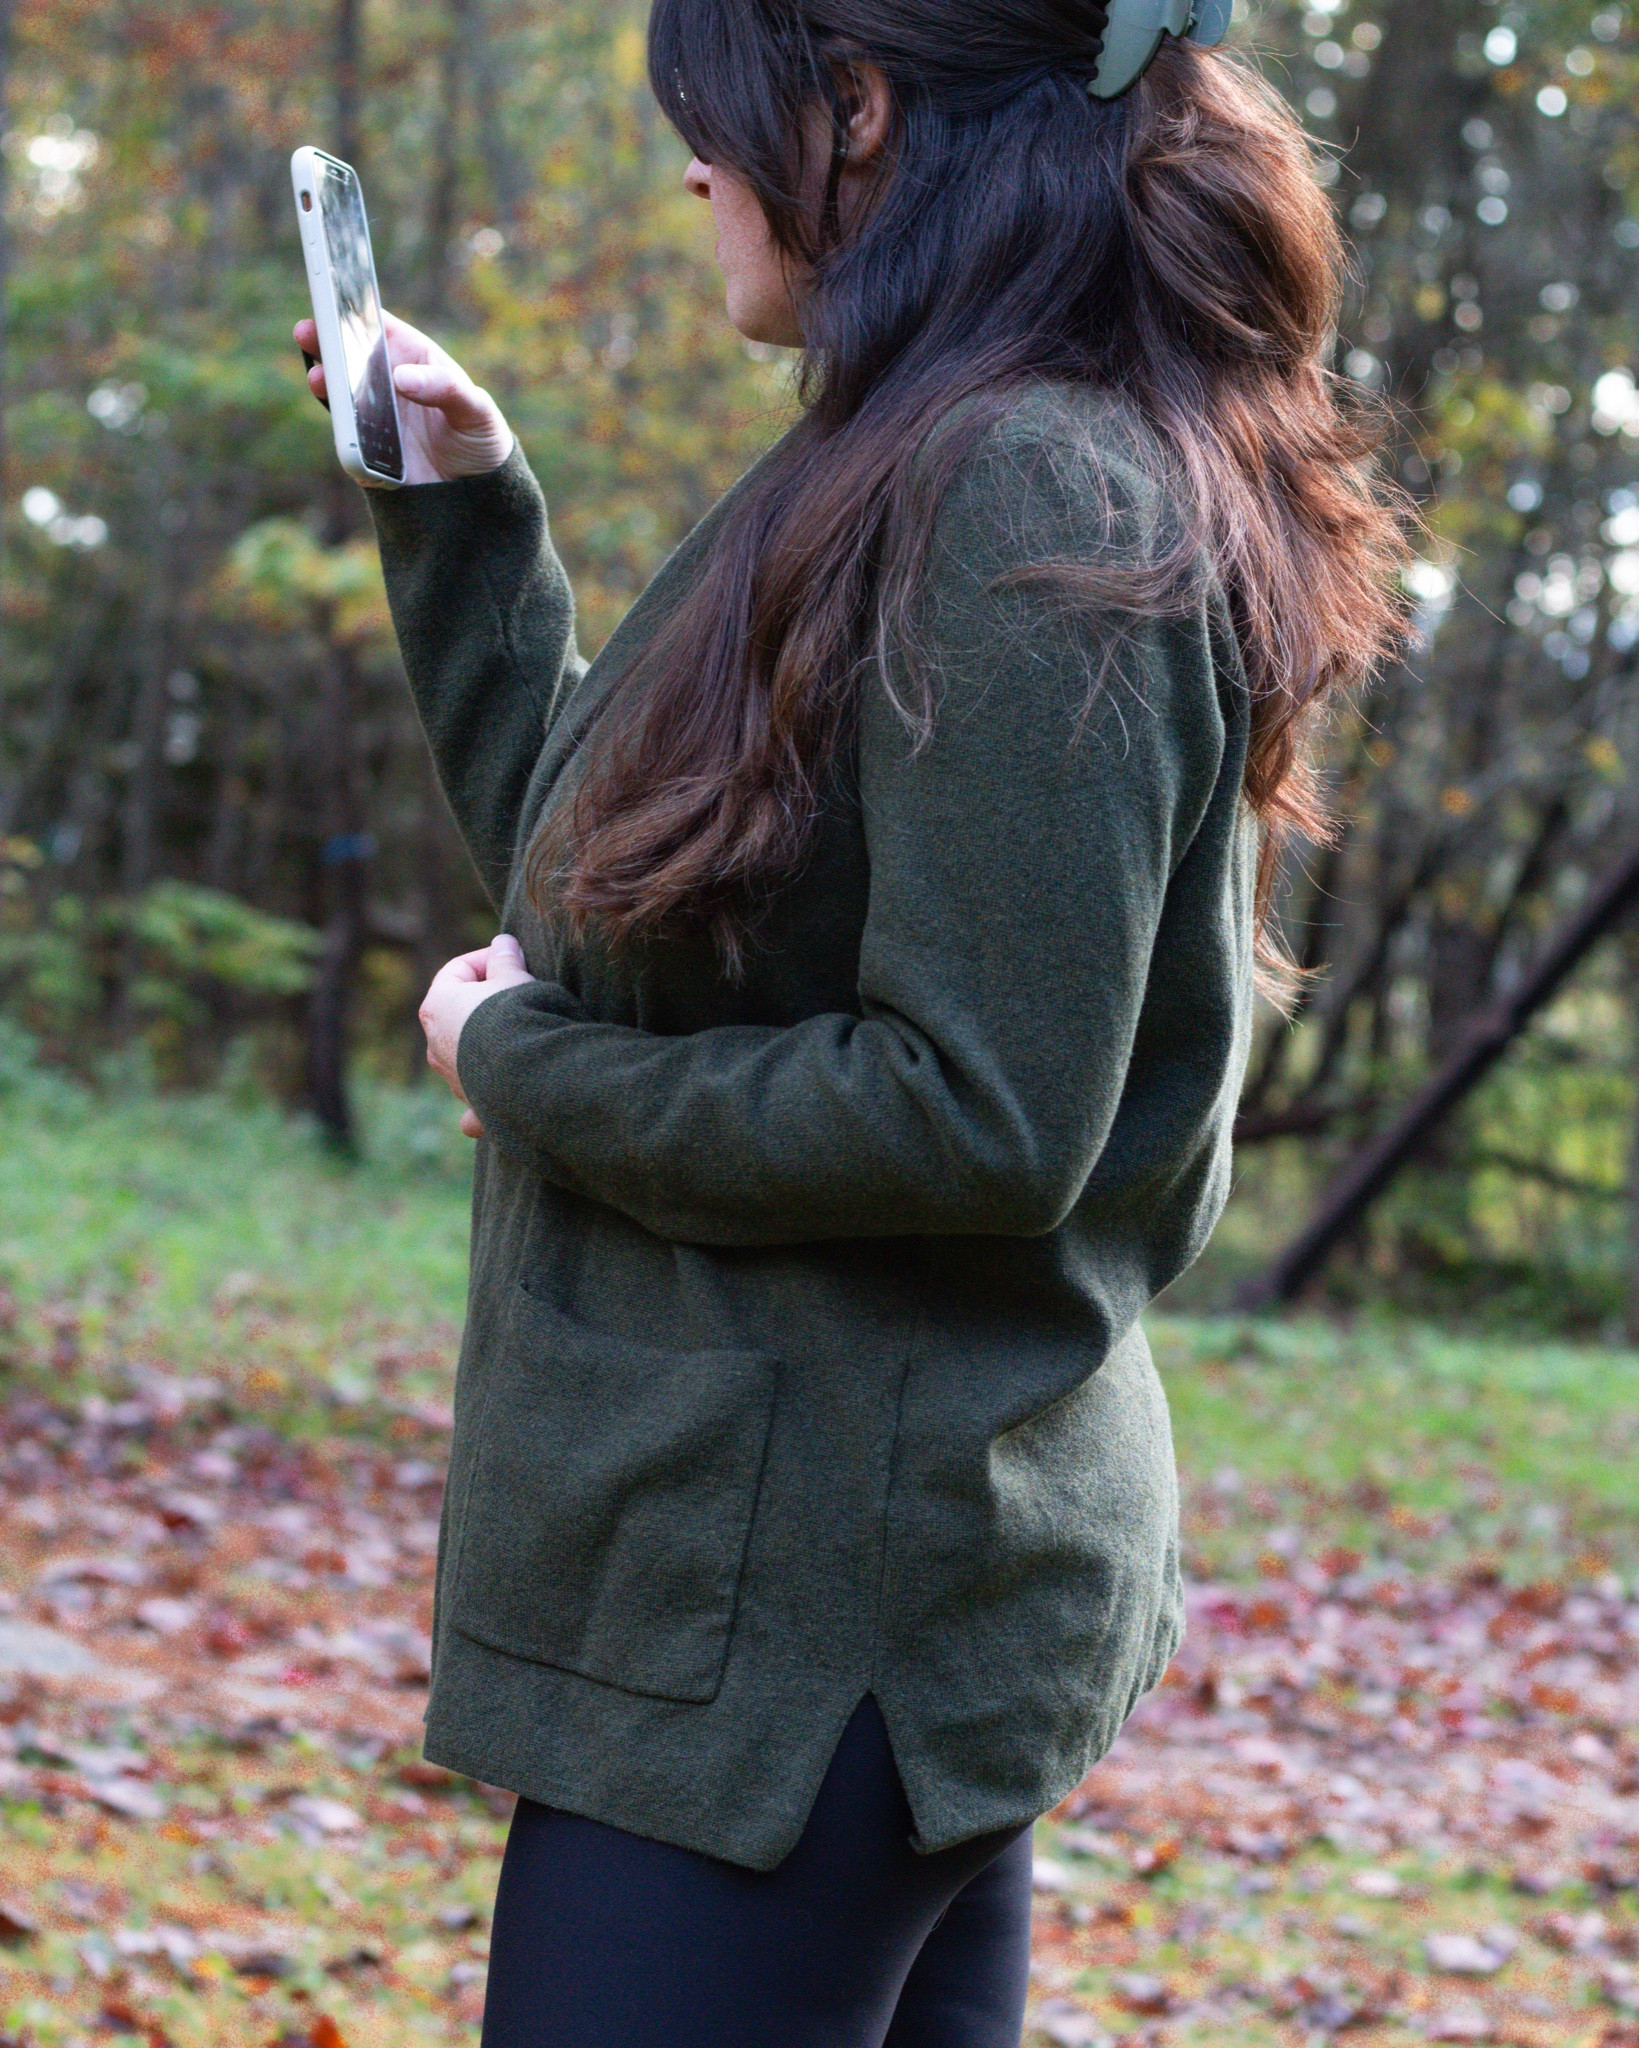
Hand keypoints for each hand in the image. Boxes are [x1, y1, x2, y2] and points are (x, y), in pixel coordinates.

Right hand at [294, 310, 513, 483]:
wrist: (478, 490)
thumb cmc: (480, 435)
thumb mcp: (476, 408)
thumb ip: (447, 388)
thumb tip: (401, 377)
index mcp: (411, 358)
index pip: (377, 326)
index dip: (352, 309)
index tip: (333, 300)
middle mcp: (385, 383)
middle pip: (347, 356)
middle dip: (325, 341)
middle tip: (308, 332)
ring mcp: (373, 416)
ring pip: (340, 396)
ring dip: (326, 385)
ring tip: (320, 378)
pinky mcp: (368, 452)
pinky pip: (349, 442)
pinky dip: (343, 437)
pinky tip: (344, 433)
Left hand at [419, 935, 535, 1137]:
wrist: (524, 1071)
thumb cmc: (514, 1016)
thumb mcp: (514, 978)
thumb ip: (506, 959)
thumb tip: (502, 943)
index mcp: (438, 1004)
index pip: (458, 969)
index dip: (488, 958)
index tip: (516, 958)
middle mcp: (434, 1041)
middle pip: (460, 1010)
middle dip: (488, 999)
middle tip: (521, 991)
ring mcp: (450, 1074)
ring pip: (465, 1050)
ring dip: (487, 1040)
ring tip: (522, 1032)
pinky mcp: (471, 1100)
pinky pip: (477, 1094)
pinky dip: (485, 1092)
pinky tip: (496, 1097)